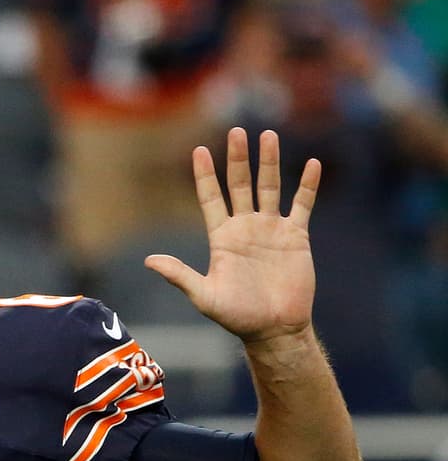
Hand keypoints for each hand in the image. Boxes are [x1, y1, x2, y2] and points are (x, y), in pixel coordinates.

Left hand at [145, 128, 319, 344]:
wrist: (274, 329)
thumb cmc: (237, 317)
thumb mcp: (204, 296)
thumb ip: (179, 275)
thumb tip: (148, 261)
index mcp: (222, 238)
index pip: (211, 199)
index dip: (204, 176)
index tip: (198, 151)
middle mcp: (245, 228)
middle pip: (240, 185)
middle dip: (237, 159)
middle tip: (236, 131)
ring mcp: (271, 230)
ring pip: (270, 187)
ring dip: (270, 162)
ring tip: (269, 135)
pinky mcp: (296, 237)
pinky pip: (302, 205)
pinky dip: (307, 185)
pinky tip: (311, 163)